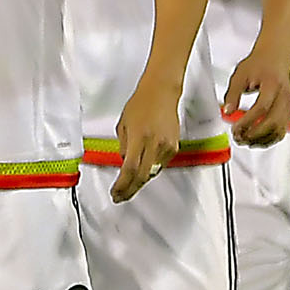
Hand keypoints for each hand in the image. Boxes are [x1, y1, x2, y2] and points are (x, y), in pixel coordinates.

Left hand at [110, 88, 181, 202]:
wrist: (162, 93)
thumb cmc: (141, 104)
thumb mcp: (123, 125)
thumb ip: (123, 146)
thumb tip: (123, 163)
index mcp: (139, 138)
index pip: (129, 169)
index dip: (122, 185)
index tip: (115, 192)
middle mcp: (154, 144)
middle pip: (141, 176)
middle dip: (130, 190)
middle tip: (120, 197)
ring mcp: (166, 147)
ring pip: (151, 173)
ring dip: (139, 181)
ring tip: (128, 187)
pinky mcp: (174, 148)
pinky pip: (160, 165)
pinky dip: (149, 170)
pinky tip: (142, 172)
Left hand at [221, 47, 289, 147]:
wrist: (276, 56)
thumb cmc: (259, 63)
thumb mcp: (240, 75)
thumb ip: (233, 94)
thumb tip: (228, 111)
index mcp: (272, 84)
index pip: (262, 107)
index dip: (248, 120)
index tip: (235, 128)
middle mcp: (284, 96)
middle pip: (273, 122)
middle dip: (255, 134)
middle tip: (239, 137)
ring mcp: (288, 104)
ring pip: (280, 130)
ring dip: (262, 140)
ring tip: (245, 141)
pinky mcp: (289, 111)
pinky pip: (282, 130)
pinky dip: (270, 139)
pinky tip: (257, 141)